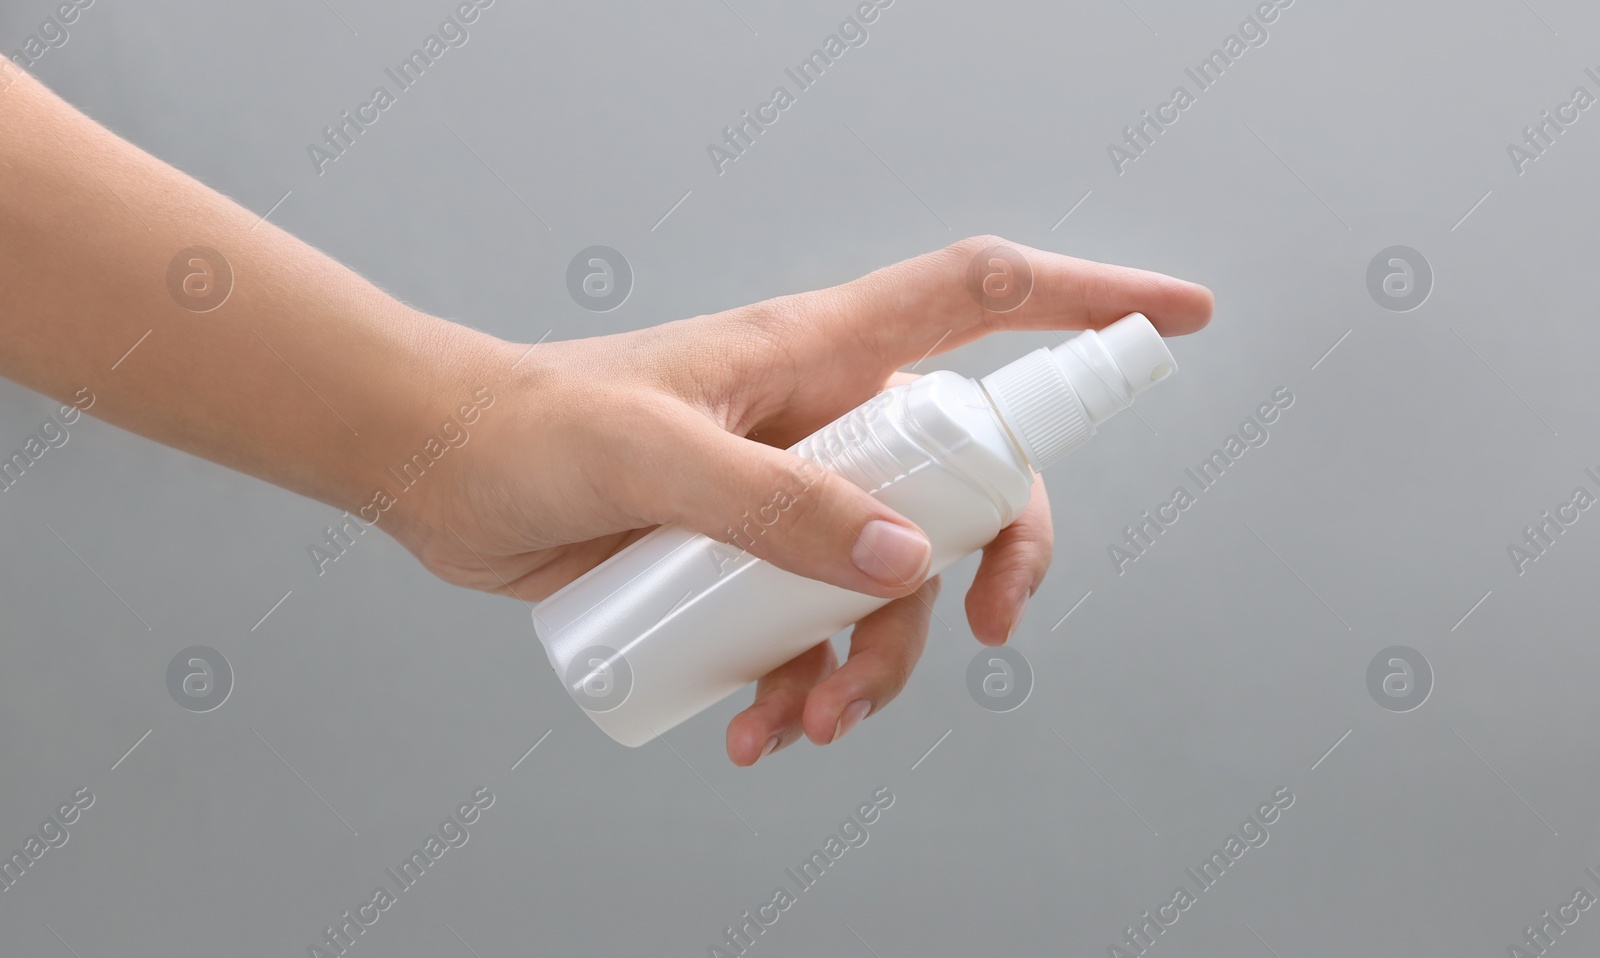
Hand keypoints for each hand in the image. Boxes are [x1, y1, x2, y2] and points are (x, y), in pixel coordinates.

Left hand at [397, 236, 1212, 764]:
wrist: (441, 474)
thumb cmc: (531, 427)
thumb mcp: (649, 457)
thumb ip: (774, 502)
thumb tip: (910, 559)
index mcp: (819, 354)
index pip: (982, 299)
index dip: (1089, 301)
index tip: (1178, 323)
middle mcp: (826, 420)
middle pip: (973, 477)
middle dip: (998, 561)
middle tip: (978, 634)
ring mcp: (793, 494)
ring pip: (896, 580)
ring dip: (877, 662)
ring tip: (811, 719)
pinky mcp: (750, 561)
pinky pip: (820, 628)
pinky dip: (809, 687)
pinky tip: (760, 730)